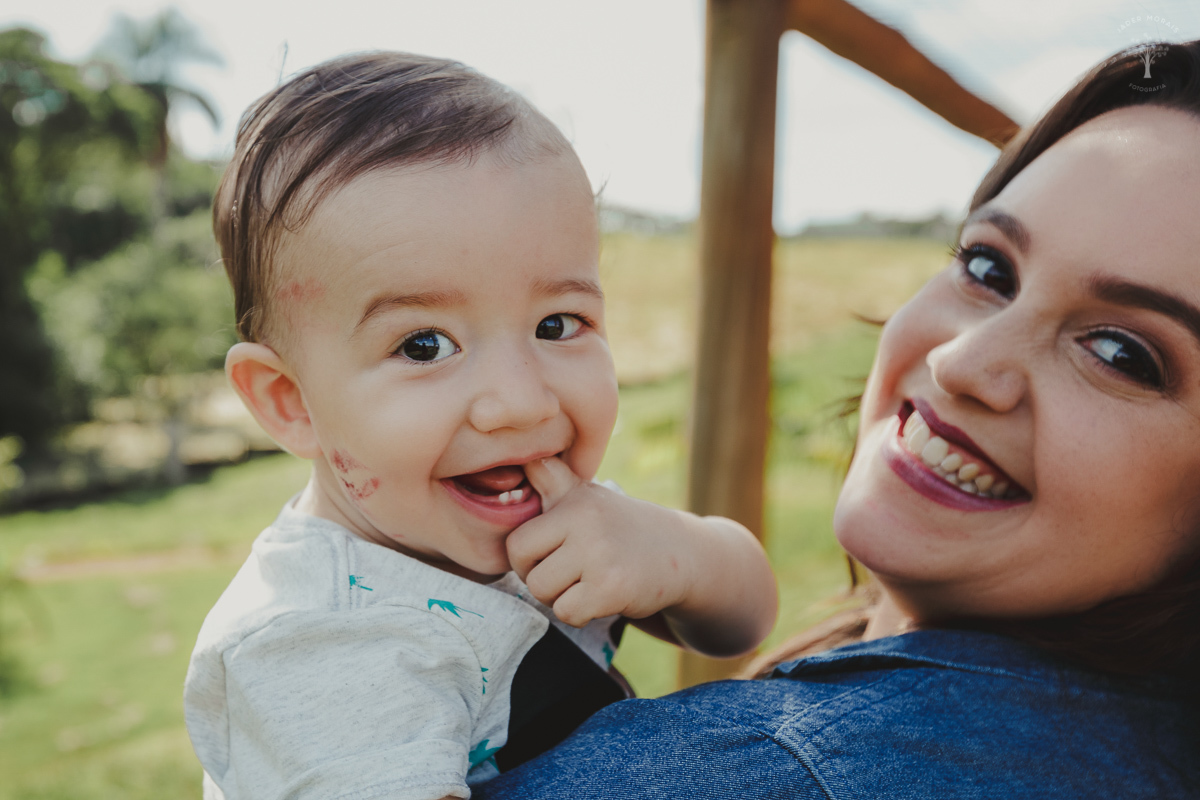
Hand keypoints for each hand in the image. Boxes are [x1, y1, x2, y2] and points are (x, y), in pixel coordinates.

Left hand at [506, 457, 692, 627]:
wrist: (680, 554)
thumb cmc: (619, 527)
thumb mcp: (585, 495)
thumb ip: (549, 478)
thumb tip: (517, 456)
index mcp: (573, 499)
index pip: (516, 541)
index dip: (528, 556)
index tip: (551, 554)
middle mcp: (585, 521)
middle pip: (527, 569)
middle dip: (542, 579)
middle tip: (571, 573)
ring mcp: (599, 554)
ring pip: (543, 592)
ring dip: (561, 598)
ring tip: (587, 582)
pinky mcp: (612, 587)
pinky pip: (567, 613)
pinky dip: (580, 614)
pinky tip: (601, 597)